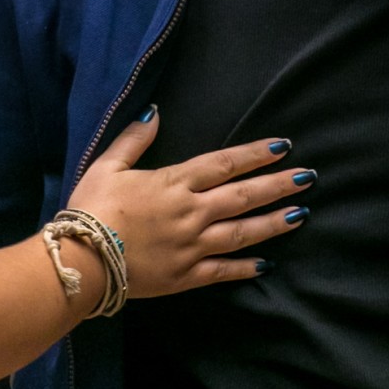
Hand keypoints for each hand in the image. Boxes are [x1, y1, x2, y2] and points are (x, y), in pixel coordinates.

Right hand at [68, 108, 309, 298]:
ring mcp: (192, 246)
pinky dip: (247, 268)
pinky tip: (268, 264)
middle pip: (244, 196)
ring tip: (302, 214)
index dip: (256, 154)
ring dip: (274, 222)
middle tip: (308, 177)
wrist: (80, 261)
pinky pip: (223, 271)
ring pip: (243, 233)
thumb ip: (134, 140)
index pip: (225, 164)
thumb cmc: (90, 210)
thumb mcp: (107, 166)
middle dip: (278, 185)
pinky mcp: (186, 277)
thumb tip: (155, 112)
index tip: (283, 146)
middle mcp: (192, 212)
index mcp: (174, 183)